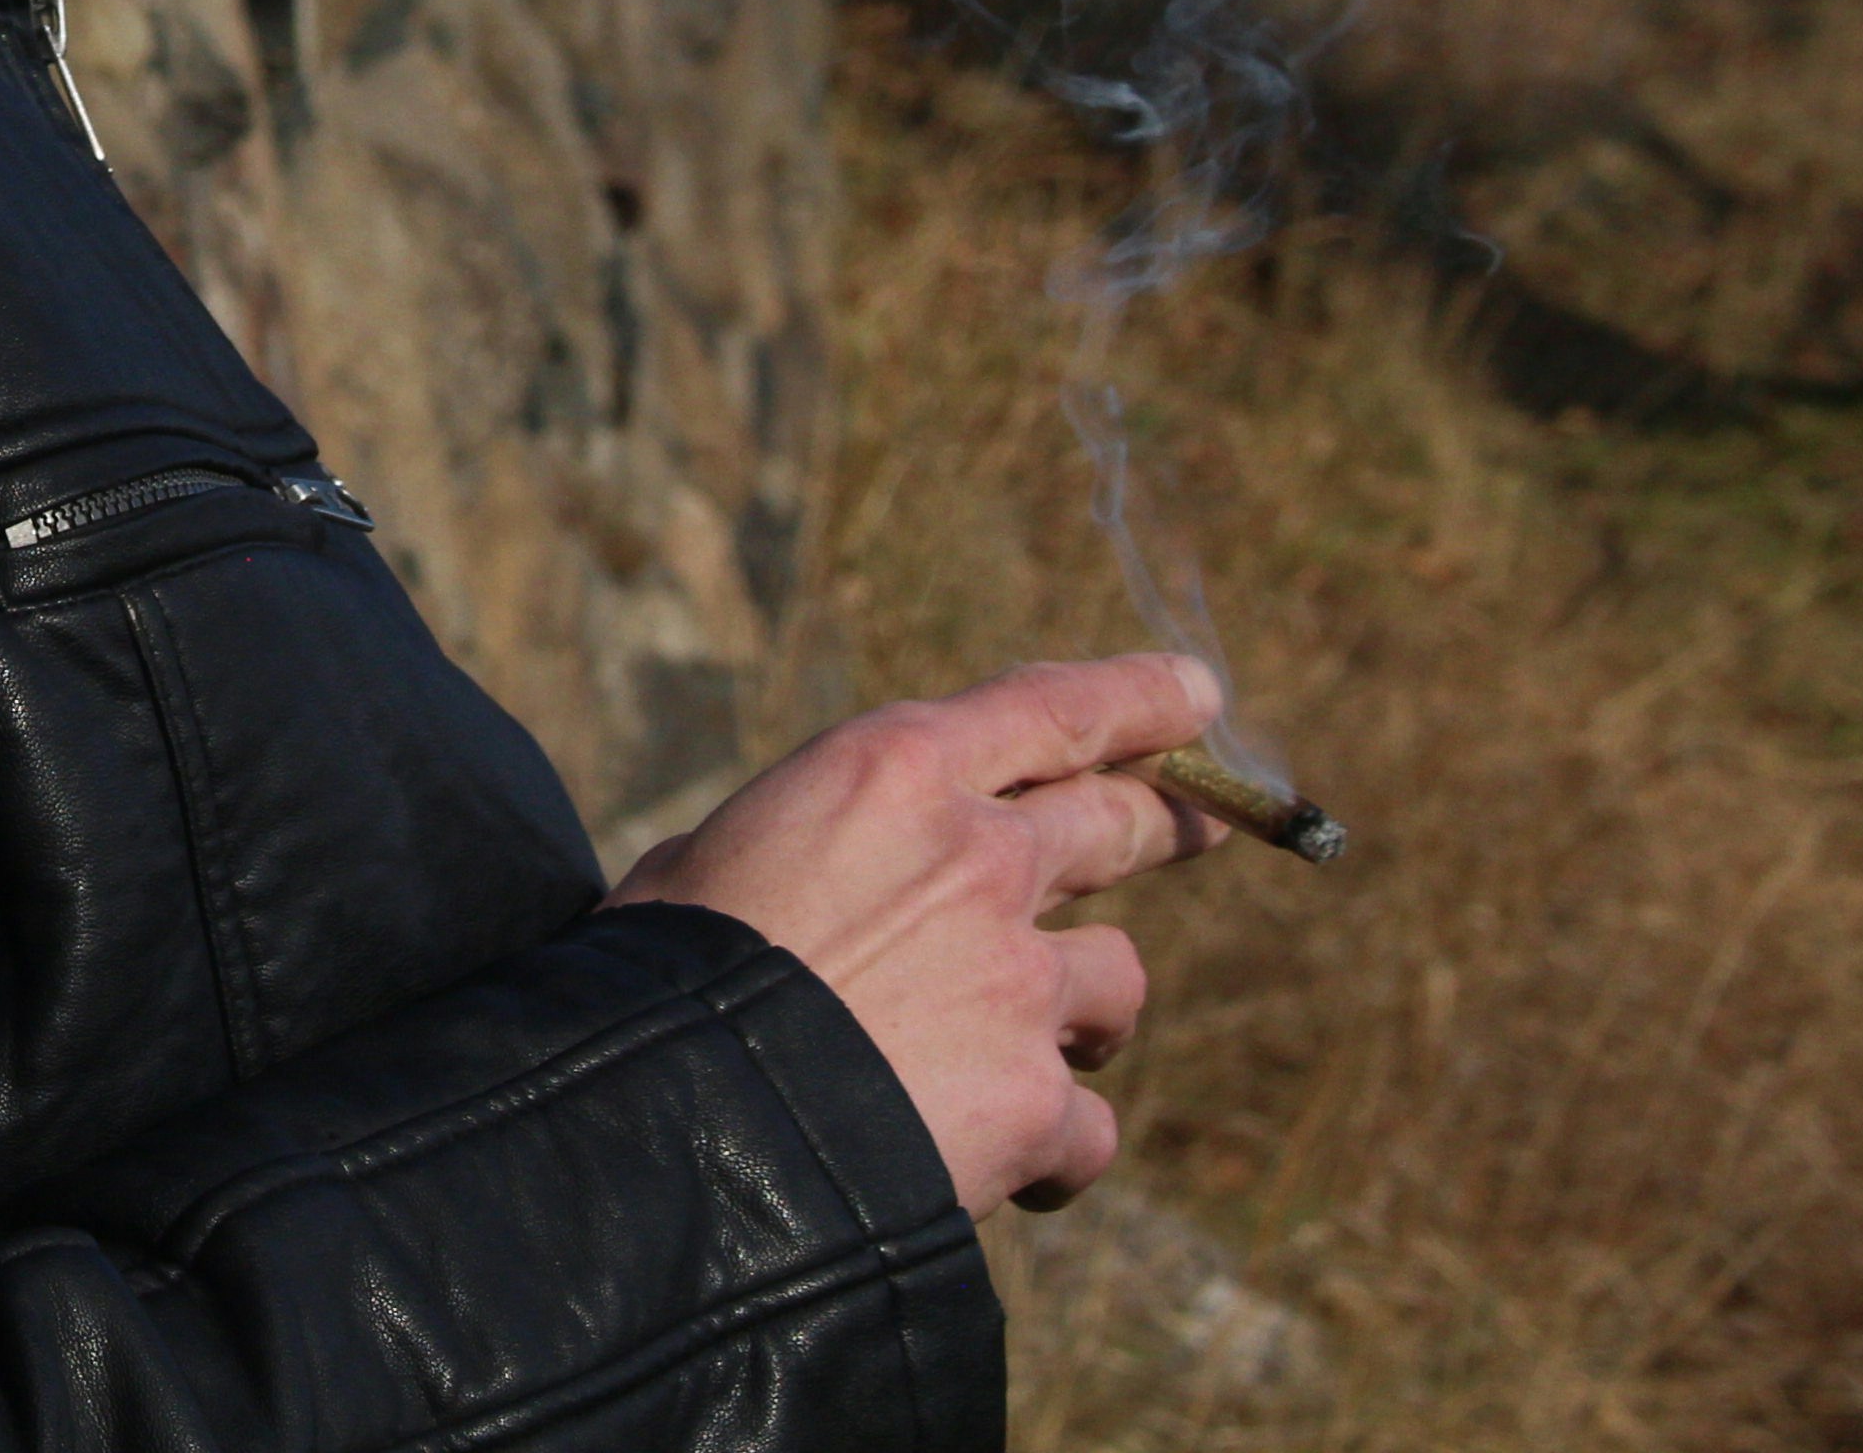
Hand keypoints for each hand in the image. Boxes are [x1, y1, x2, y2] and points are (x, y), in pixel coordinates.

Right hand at [605, 653, 1224, 1215]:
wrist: (675, 1114)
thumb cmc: (660, 975)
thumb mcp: (707, 861)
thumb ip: (799, 852)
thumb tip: (806, 884)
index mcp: (888, 773)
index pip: (1047, 708)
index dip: (1138, 695)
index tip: (1199, 687)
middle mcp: (979, 857)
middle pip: (1118, 823)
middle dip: (1169, 821)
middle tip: (1202, 825)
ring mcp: (1020, 979)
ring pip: (1114, 983)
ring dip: (1081, 1013)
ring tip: (1032, 1056)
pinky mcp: (1036, 1100)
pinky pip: (1085, 1127)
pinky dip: (1053, 1149)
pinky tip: (1013, 1174)